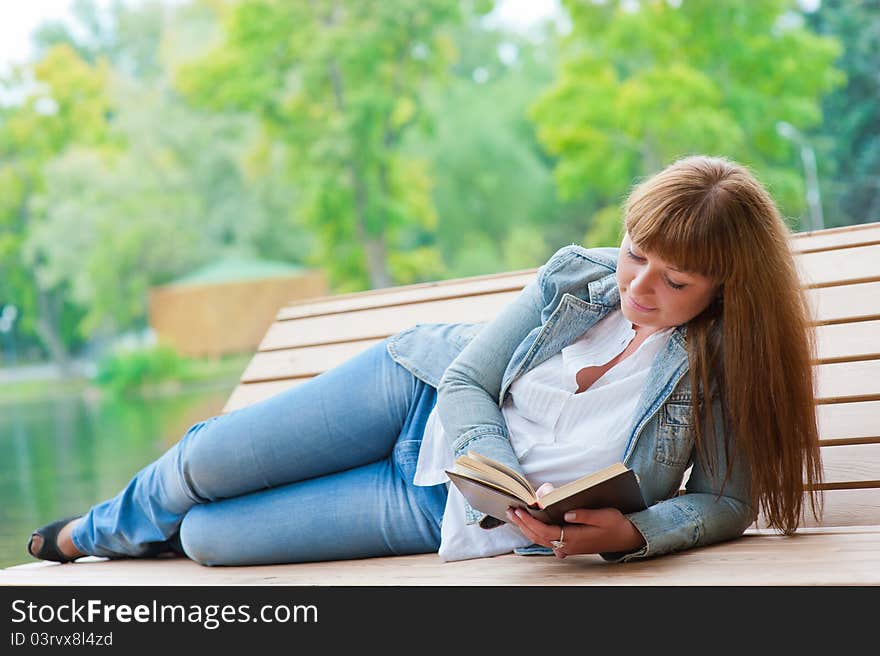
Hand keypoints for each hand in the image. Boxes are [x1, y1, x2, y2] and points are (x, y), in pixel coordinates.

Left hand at [506, 485, 645, 558]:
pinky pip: (547, 540)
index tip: (519, 510)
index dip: (530, 521)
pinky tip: (529, 523)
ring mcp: (568, 547)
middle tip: (510, 510)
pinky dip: (535, 531)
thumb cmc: (615, 524)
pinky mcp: (569, 545)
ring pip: (541, 539)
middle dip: (523, 523)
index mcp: (575, 538)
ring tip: (515, 515)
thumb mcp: (604, 516)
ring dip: (526, 528)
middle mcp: (568, 545)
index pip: (545, 531)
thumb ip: (584, 515)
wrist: (626, 538)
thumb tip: (566, 514)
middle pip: (538, 537)